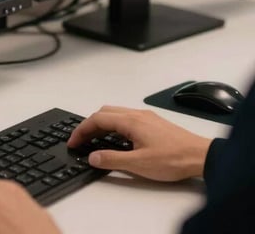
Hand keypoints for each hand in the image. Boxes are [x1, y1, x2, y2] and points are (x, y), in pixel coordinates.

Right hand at [68, 105, 212, 181]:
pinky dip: (114, 125)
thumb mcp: (139, 164)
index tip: (74, 141)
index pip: (97, 119)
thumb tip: (93, 156)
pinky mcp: (154, 123)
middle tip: (82, 141)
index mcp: (130, 121)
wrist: (201, 156)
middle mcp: (136, 114)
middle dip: (89, 125)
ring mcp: (146, 117)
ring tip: (97, 140)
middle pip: (104, 112)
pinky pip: (126, 117)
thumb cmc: (174, 159)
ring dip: (102, 124)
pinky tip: (118, 139)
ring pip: (115, 113)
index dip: (82, 130)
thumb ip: (112, 159)